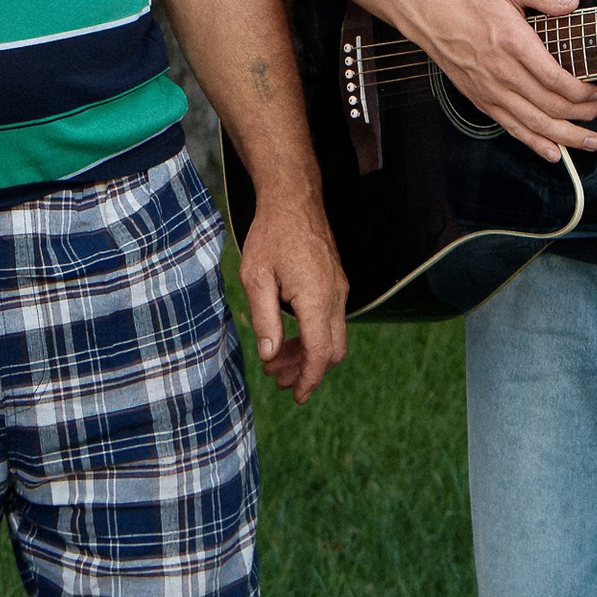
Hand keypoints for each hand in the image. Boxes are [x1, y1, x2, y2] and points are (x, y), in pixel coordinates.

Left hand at [237, 184, 348, 404]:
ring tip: (277, 361)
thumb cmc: (271, 235)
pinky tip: (288, 337)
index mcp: (317, 298)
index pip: (319, 352)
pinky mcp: (336, 282)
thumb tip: (270, 355)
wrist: (294, 198)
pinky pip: (331, 319)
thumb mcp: (257, 278)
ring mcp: (339, 289)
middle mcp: (336, 296)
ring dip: (308, 354)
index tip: (296, 397)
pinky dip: (313, 335)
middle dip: (307, 371)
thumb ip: (265, 319)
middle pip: (332, 350)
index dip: (308, 379)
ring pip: (333, 335)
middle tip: (278, 380)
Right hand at [421, 0, 596, 162]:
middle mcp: (504, 74)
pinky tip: (555, 153)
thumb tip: (572, 3)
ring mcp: (493, 92)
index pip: (555, 79)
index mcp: (515, 45)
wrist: (435, 18)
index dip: (581, 92)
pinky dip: (535, 144)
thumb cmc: (474, 2)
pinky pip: (513, 128)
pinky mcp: (484, 102)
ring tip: (591, 141)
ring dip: (567, 136)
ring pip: (536, 124)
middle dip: (583, 113)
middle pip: (551, 106)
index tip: (596, 90)